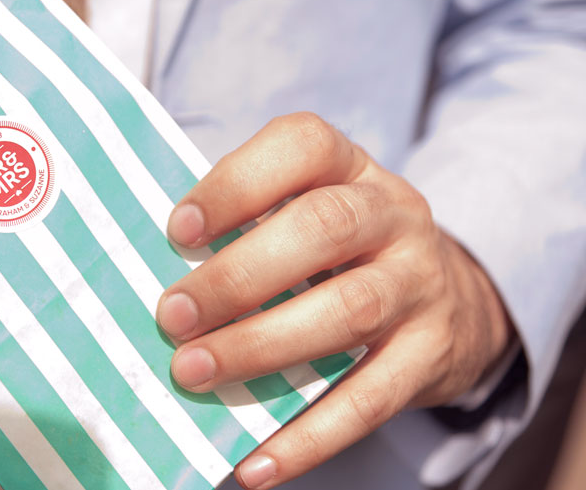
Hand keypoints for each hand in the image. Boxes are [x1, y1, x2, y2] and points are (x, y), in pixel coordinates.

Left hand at [157, 112, 513, 488]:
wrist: (451, 298)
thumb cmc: (339, 250)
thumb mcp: (305, 211)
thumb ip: (245, 228)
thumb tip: (152, 278)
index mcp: (348, 168)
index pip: (303, 146)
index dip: (237, 183)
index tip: (178, 229)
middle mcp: (392, 214)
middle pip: (322, 229)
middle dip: (238, 275)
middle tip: (172, 316)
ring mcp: (419, 283)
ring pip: (346, 310)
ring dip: (260, 346)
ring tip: (192, 372)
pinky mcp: (430, 355)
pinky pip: (370, 399)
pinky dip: (308, 436)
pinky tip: (254, 464)